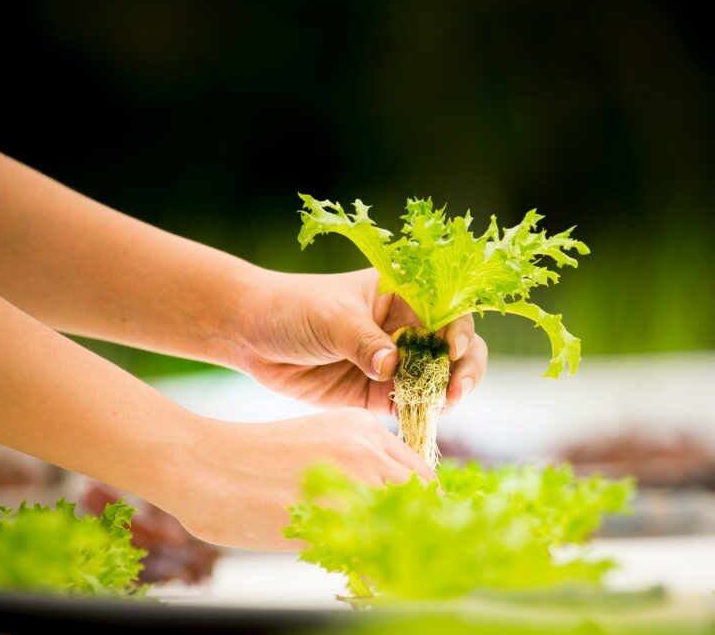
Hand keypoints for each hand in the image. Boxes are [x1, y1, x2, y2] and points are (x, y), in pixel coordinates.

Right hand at [167, 408, 434, 549]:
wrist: (200, 463)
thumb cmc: (248, 464)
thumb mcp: (314, 449)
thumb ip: (352, 470)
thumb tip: (382, 513)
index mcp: (364, 428)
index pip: (420, 475)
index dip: (423, 511)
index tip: (416, 537)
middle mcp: (367, 446)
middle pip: (423, 499)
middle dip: (420, 533)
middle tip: (409, 563)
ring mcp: (353, 477)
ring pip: (406, 524)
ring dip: (401, 553)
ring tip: (387, 573)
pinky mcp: (333, 511)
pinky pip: (375, 552)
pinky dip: (377, 572)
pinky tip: (364, 581)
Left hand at [224, 268, 487, 413]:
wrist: (251, 334)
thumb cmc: (293, 308)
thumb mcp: (331, 318)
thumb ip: (363, 342)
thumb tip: (393, 366)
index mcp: (403, 295)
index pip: (447, 311)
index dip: (459, 331)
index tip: (452, 351)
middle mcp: (405, 328)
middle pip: (453, 348)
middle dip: (463, 369)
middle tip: (456, 391)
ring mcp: (394, 362)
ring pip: (436, 380)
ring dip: (444, 395)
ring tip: (440, 407)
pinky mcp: (376, 393)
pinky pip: (409, 405)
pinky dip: (419, 414)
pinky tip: (420, 420)